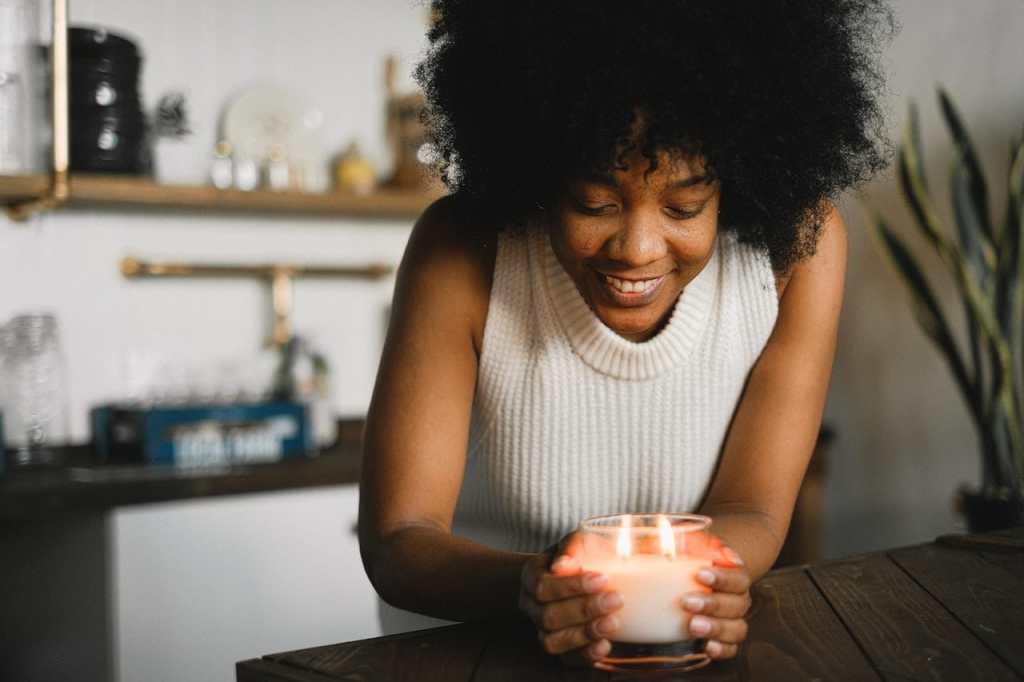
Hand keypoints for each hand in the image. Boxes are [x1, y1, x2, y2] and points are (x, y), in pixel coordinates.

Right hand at [518, 533, 622, 665]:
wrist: (583, 577)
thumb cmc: (583, 556)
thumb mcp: (579, 542)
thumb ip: (574, 546)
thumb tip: (564, 564)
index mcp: (531, 576)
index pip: (542, 586)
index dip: (571, 586)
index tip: (602, 578)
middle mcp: (531, 606)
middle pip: (547, 616)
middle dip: (583, 610)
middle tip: (616, 599)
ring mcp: (543, 630)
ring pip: (552, 641)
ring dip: (584, 634)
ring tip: (613, 623)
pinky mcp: (561, 649)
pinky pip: (566, 660)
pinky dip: (586, 655)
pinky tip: (605, 645)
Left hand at [679, 532, 751, 659]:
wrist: (694, 575)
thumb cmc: (688, 559)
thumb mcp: (683, 545)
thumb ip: (679, 542)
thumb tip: (667, 542)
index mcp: (733, 574)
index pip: (738, 576)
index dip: (722, 577)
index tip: (700, 574)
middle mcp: (737, 598)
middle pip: (737, 603)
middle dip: (713, 604)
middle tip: (687, 602)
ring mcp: (732, 619)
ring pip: (737, 628)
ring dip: (716, 627)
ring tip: (693, 625)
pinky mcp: (724, 639)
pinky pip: (731, 648)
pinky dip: (722, 649)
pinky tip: (707, 647)